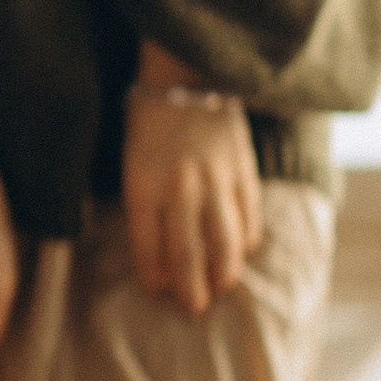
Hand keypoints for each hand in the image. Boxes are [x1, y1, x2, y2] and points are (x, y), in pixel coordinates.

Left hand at [123, 46, 262, 315]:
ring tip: (221, 287)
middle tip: (192, 308)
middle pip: (187, 252)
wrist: (186, 72)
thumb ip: (144, 204)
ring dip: (223, 270)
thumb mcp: (131, 162)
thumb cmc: (149, 121)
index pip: (149, 245)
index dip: (154, 274)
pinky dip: (247, 236)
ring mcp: (214, 179)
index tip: (157, 290)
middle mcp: (179, 187)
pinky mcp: (242, 168)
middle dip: (189, 286)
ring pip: (223, 239)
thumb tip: (157, 250)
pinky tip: (244, 251)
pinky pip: (248, 213)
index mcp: (143, 185)